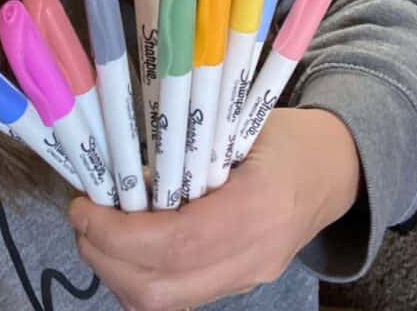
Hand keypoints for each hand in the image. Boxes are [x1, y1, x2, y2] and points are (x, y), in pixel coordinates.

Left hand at [68, 108, 360, 310]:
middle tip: (81, 219)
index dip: (119, 233)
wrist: (335, 168)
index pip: (176, 243)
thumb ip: (185, 149)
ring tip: (97, 232)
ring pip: (166, 304)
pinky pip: (179, 298)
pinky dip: (141, 279)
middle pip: (162, 290)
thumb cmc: (286, 135)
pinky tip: (127, 246)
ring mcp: (247, 277)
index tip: (83, 207)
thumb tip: (120, 163)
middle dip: (107, 259)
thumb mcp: (237, 124)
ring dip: (118, 273)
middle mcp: (253, 256)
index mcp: (257, 208)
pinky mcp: (240, 284)